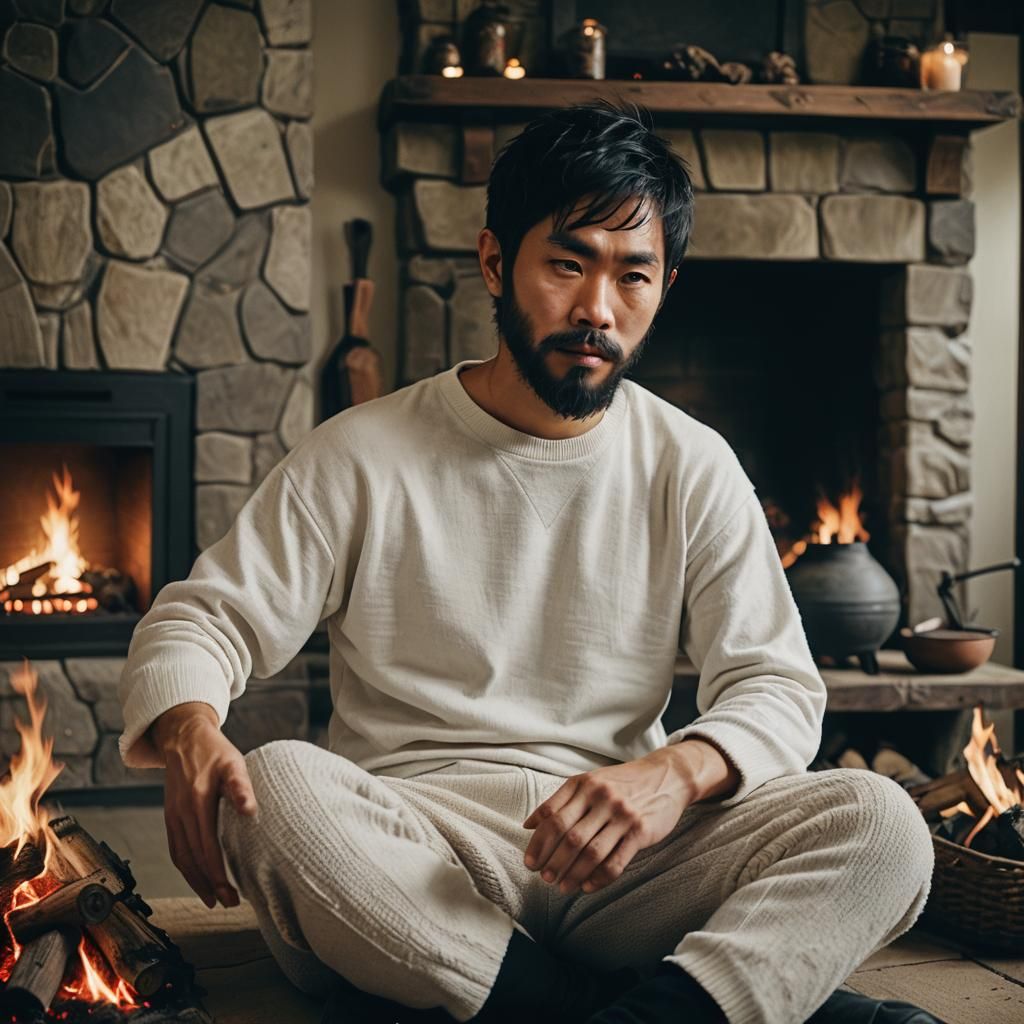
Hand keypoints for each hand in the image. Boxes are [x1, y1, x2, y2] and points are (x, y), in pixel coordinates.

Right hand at [150, 702, 257, 908]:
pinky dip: (185, 866)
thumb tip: (250, 811)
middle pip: (193, 858)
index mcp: (197, 802)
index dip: (217, 875)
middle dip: (208, 885)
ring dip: (195, 881)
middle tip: (227, 903)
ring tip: (212, 899)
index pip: (207, 848)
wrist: (184, 736)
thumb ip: (241, 787)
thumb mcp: (234, 762)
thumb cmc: (215, 751)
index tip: (231, 893)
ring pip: (180, 857)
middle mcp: (181, 813)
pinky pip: (175, 847)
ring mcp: (172, 815)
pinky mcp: (170, 815)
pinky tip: (196, 877)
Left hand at [521, 747, 698, 896]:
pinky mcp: (641, 831)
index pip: (552, 816)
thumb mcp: (589, 782)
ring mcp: (622, 814)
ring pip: (591, 852)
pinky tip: (587, 886)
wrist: (666, 776)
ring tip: (562, 887)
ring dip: (573, 874)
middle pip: (570, 837)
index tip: (530, 861)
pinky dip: (599, 878)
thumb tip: (529, 825)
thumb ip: (560, 801)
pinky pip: (616, 861)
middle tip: (544, 878)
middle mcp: (601, 797)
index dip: (538, 842)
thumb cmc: (622, 782)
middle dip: (553, 862)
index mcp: (584, 784)